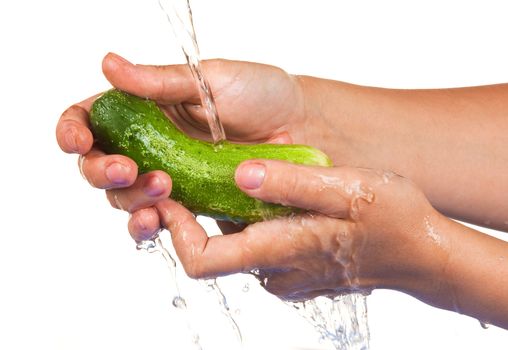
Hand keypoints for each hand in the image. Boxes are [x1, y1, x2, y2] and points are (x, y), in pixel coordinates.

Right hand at [56, 52, 321, 239]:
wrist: (302, 128)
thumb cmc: (261, 95)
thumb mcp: (210, 79)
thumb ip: (158, 82)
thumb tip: (108, 64)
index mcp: (144, 110)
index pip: (91, 120)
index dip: (74, 131)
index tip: (79, 139)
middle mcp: (150, 146)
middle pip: (98, 168)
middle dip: (102, 172)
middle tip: (128, 169)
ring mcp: (169, 179)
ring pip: (124, 200)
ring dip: (130, 201)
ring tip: (161, 190)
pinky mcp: (192, 207)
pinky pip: (160, 224)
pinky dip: (152, 226)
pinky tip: (162, 220)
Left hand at [154, 160, 448, 300]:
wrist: (423, 253)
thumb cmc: (392, 221)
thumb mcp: (345, 189)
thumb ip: (291, 183)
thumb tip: (240, 174)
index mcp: (280, 251)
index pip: (202, 261)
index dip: (176, 231)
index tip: (170, 195)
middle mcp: (275, 271)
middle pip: (211, 252)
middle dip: (193, 215)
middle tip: (189, 173)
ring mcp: (286, 272)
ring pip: (234, 247)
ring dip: (220, 216)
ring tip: (223, 176)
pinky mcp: (297, 266)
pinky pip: (256, 246)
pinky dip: (245, 222)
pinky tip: (258, 193)